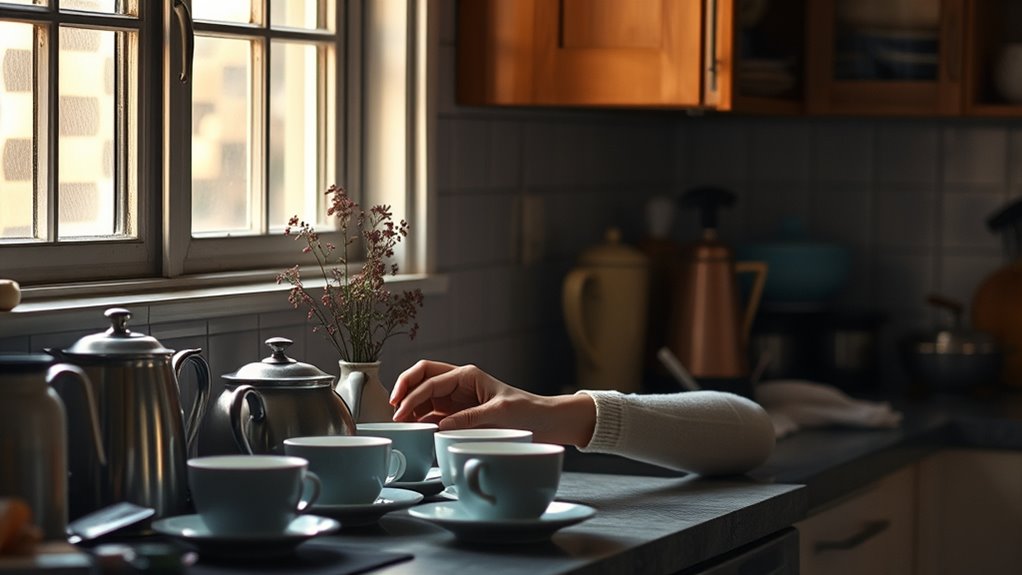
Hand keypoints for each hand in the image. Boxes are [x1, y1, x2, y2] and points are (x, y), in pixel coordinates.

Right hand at [389, 360, 595, 445]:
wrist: (545, 422)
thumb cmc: (527, 411)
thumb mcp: (500, 414)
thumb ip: (469, 419)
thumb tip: (440, 427)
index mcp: (467, 375)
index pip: (431, 380)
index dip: (413, 395)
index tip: (401, 412)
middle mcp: (459, 384)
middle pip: (421, 377)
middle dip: (404, 388)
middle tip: (393, 409)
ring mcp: (457, 399)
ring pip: (424, 395)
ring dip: (410, 405)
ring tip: (401, 422)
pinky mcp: (458, 415)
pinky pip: (433, 414)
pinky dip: (422, 420)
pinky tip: (415, 430)